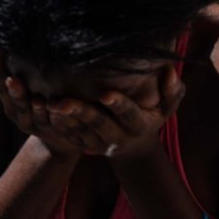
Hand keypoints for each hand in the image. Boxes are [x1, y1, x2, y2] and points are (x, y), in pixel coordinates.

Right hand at [0, 40, 82, 157]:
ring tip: (11, 80)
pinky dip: (39, 111)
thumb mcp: (32, 89)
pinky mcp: (46, 130)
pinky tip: (38, 102)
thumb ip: (25, 69)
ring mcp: (29, 121)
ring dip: (16, 93)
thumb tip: (18, 37)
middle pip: (3, 90)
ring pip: (20, 106)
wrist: (63, 138)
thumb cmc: (46, 107)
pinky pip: (43, 119)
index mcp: (9, 97)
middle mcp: (14, 109)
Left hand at [46, 65, 185, 159]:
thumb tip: (169, 72)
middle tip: (63, 101)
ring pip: (80, 131)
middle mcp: (119, 137)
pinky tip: (45, 112)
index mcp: (139, 125)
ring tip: (49, 104)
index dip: (118, 105)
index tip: (106, 94)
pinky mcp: (85, 146)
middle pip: (98, 124)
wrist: (134, 146)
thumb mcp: (167, 107)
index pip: (129, 114)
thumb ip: (173, 92)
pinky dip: (57, 125)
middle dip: (81, 112)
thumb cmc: (151, 115)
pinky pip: (69, 136)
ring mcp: (100, 144)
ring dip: (63, 119)